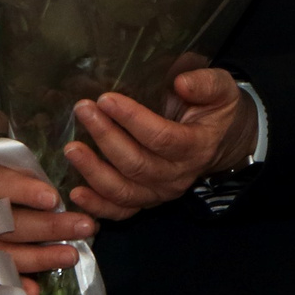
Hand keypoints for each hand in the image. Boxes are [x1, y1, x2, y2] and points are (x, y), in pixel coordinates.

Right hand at [0, 145, 92, 294]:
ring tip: (71, 255)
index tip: (53, 198)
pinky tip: (34, 291)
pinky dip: (11, 286)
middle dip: (48, 227)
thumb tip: (58, 189)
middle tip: (85, 226)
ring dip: (38, 259)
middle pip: (7, 222)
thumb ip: (19, 170)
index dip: (24, 191)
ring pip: (1, 254)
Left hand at [63, 68, 254, 221]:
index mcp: (197, 146)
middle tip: (84, 111)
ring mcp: (161, 193)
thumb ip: (205, 84)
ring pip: (123, 190)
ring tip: (71, 148)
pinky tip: (76, 193)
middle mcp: (178, 175)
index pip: (161, 137)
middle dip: (105, 137)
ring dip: (93, 171)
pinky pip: (120, 211)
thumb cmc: (216, 111)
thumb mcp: (222, 90)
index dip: (132, 119)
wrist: (223, 142)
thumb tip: (181, 83)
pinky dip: (97, 205)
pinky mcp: (146, 201)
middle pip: (136, 164)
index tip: (106, 99)